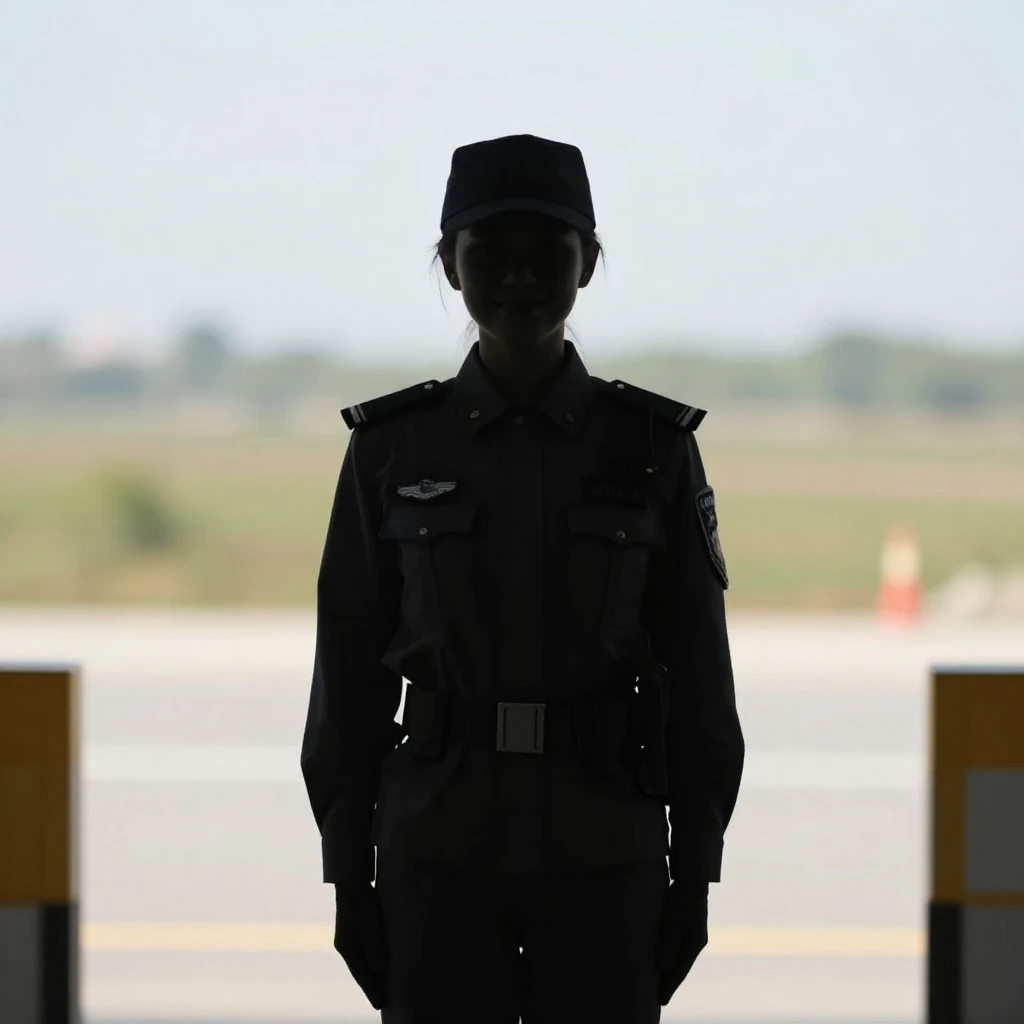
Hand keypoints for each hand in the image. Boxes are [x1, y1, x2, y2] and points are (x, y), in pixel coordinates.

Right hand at [333, 882, 387, 1009]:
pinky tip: (376, 964)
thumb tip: (379, 971)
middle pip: (359, 971)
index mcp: (348, 948)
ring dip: (370, 975)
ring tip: (380, 988)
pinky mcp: (353, 931)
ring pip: (361, 962)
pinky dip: (370, 962)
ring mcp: (348, 939)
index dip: (371, 990)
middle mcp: (345, 946)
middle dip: (370, 986)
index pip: (361, 975)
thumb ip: (375, 949)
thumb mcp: (371, 926)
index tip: (380, 1005)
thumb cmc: (362, 903)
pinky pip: (362, 953)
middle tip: (381, 1002)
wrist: (352, 882)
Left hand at [655, 879, 708, 1005]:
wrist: (692, 878)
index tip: (661, 1001)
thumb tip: (664, 968)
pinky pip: (678, 947)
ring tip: (660, 981)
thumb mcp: (673, 923)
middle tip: (660, 997)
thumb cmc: (681, 900)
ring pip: (680, 957)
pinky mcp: (688, 924)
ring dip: (670, 969)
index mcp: (694, 945)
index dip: (669, 986)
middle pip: (681, 966)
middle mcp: (696, 942)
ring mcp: (694, 933)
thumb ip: (669, 945)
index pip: (679, 971)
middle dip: (670, 981)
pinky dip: (671, 956)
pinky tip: (665, 956)